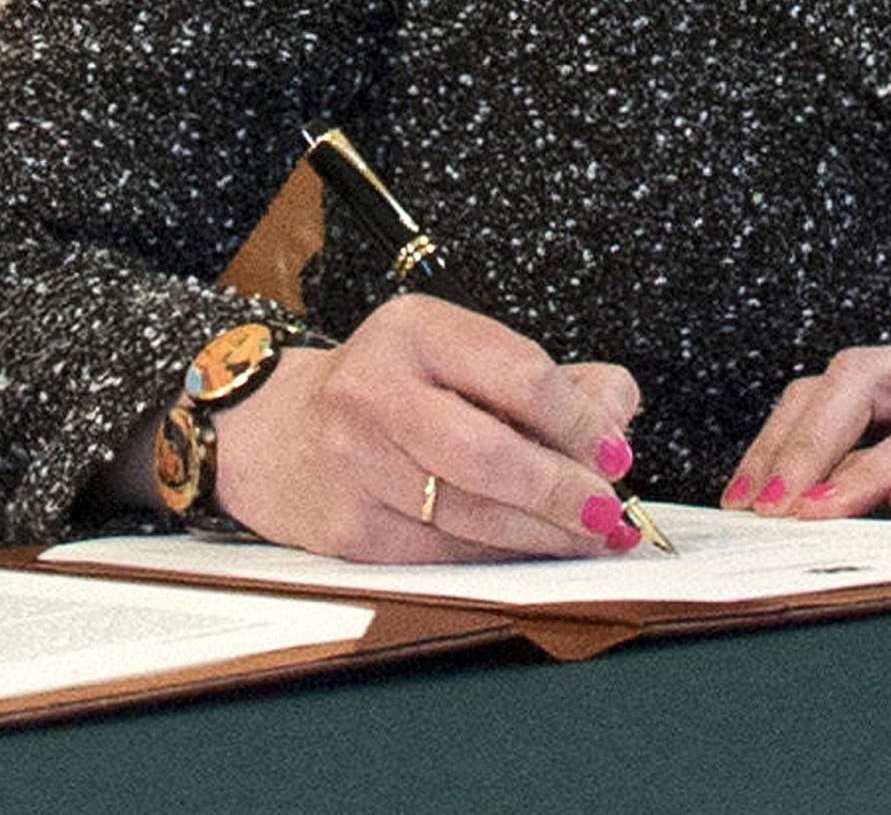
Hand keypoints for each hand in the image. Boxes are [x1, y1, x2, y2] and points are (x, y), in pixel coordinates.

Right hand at [198, 291, 651, 563]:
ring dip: (546, 535)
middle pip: (494, 455)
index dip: (580, 421)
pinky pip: (446, 555)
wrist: (274, 434)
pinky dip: (502, 558)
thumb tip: (616, 412)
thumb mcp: (454, 353)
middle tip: (611, 511)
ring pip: (474, 516)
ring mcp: (358, 466)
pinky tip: (533, 552)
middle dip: (566, 491)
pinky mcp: (351, 532)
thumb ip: (543, 378)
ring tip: (591, 538)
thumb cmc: (385, 390)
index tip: (615, 452)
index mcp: (415, 332)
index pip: (520, 375)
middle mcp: (378, 393)